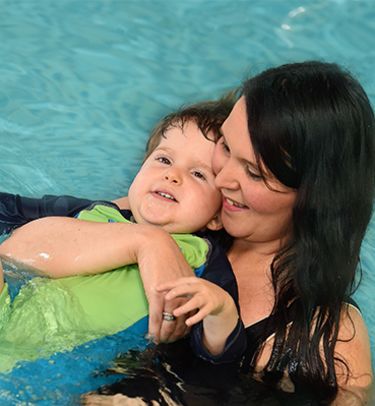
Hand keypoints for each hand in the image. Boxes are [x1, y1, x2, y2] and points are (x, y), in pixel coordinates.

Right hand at [135, 228, 193, 342]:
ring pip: (168, 324)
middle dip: (175, 335)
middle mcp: (182, 296)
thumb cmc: (166, 257)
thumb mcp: (181, 271)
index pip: (190, 315)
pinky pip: (156, 319)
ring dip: (164, 336)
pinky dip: (154, 330)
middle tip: (169, 342)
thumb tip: (185, 292)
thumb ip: (185, 284)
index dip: (185, 327)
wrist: (155, 246)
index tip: (180, 334)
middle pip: (180, 323)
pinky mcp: (156, 296)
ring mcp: (169, 297)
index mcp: (189, 290)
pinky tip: (152, 337)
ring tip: (160, 342)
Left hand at [157, 277, 233, 325]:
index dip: (167, 285)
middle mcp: (200, 287)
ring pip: (196, 301)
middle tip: (166, 298)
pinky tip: (188, 323)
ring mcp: (207, 296)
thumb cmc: (200, 292)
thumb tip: (157, 291)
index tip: (156, 288)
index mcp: (193, 281)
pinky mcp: (212, 306)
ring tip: (175, 313)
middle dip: (176, 292)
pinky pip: (203, 312)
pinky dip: (195, 318)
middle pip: (187, 288)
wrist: (220, 298)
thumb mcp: (190, 288)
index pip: (179, 281)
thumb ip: (178, 289)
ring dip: (185, 307)